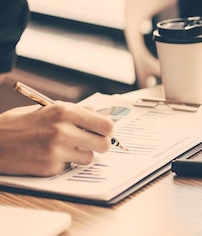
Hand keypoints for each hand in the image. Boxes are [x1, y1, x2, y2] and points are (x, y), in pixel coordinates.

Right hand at [0, 102, 114, 175]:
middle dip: (99, 144)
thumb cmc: (21, 123)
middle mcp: (63, 130)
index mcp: (65, 111)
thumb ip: (76, 112)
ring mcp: (57, 150)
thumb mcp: (49, 108)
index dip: (106, 131)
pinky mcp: (49, 167)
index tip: (102, 132)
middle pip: (103, 144)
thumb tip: (101, 117)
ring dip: (81, 154)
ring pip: (89, 158)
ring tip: (66, 148)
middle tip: (91, 143)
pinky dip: (64, 163)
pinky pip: (69, 167)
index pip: (106, 125)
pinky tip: (49, 156)